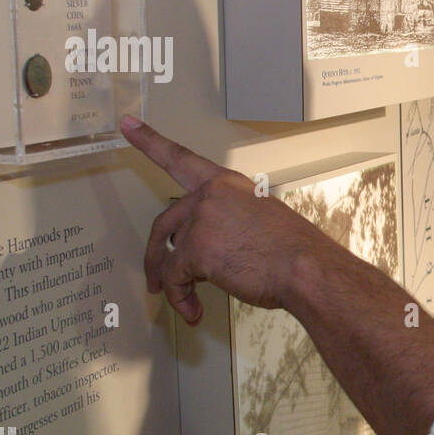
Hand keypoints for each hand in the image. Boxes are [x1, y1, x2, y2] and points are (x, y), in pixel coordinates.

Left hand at [119, 115, 335, 323]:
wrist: (306, 268)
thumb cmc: (294, 251)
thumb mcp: (262, 219)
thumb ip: (230, 223)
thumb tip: (212, 251)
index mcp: (228, 184)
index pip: (181, 158)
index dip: (150, 141)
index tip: (127, 124)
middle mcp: (210, 195)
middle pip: (166, 222)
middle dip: (156, 254)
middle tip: (155, 277)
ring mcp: (201, 220)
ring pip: (168, 254)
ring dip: (171, 281)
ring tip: (181, 299)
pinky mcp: (196, 250)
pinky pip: (175, 278)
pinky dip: (180, 298)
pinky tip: (192, 310)